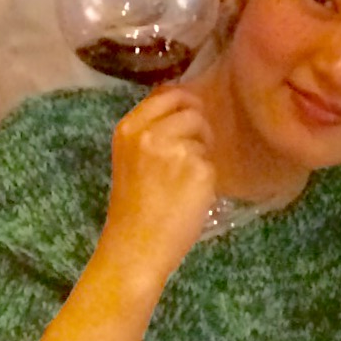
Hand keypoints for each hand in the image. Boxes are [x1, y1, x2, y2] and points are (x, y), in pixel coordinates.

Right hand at [96, 82, 218, 291]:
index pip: (166, 93)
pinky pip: (212, 163)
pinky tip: (191, 197)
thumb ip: (151, 131)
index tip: (189, 114)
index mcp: (129, 128)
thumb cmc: (132, 206)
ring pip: (203, 136)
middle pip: (191, 110)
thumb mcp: (130, 157)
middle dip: (198, 127)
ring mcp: (176, 150)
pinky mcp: (199, 170)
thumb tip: (184, 106)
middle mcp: (151, 133)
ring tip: (186, 180)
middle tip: (193, 151)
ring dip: (202, 153)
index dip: (184, 101)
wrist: (135, 247)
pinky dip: (206, 179)